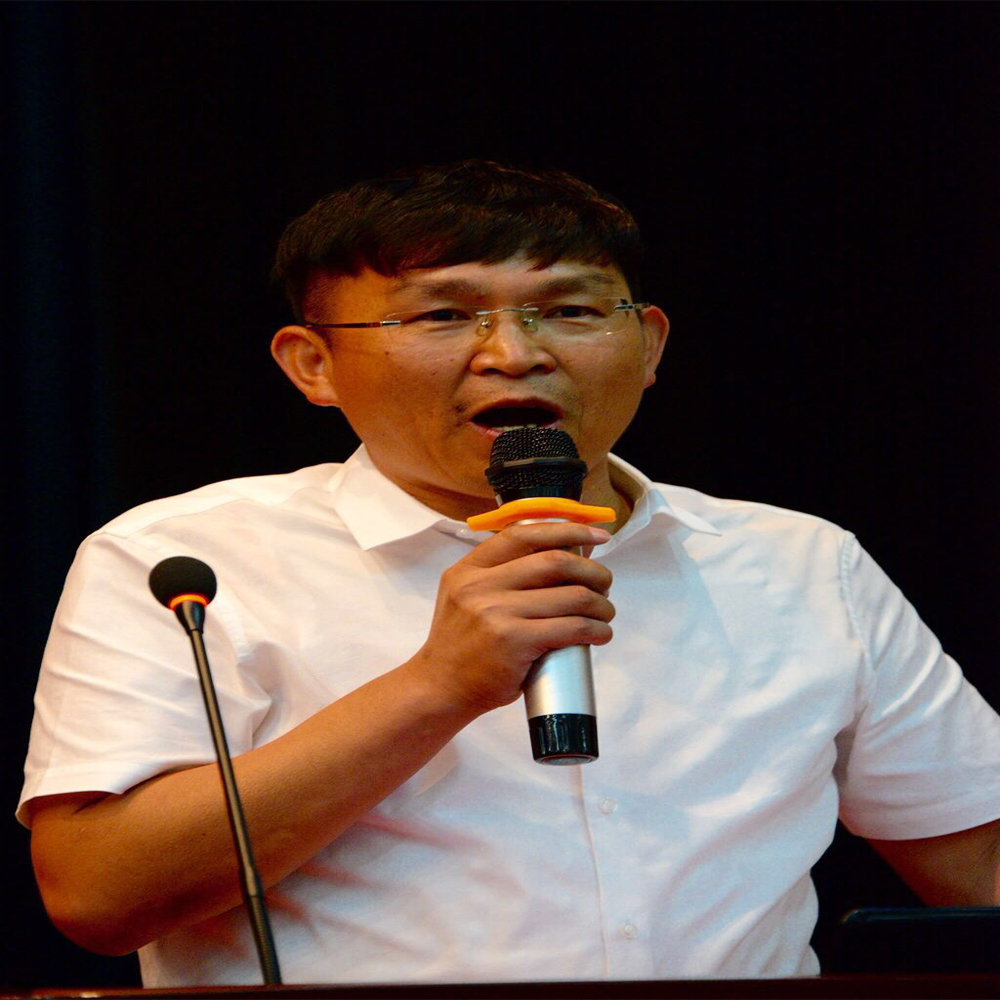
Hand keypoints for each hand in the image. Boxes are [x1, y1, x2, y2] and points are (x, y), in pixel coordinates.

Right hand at [405, 522, 613, 715]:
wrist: (440, 688)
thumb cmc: (462, 645)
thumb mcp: (466, 597)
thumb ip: (500, 576)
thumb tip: (562, 555)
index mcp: (469, 569)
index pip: (523, 534)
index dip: (567, 529)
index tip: (596, 535)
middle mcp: (480, 585)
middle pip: (555, 562)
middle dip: (592, 570)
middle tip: (605, 584)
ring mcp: (496, 613)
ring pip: (571, 596)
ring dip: (600, 604)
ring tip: (605, 613)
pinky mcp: (514, 641)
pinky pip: (571, 627)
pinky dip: (596, 629)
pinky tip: (600, 633)